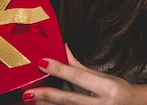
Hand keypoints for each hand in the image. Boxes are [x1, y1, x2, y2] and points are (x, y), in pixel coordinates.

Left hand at [22, 45, 146, 104]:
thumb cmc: (119, 91)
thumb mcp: (103, 77)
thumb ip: (80, 67)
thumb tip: (63, 48)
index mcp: (108, 88)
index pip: (79, 76)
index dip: (59, 69)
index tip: (41, 63)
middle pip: (69, 100)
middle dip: (47, 96)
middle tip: (27, 93)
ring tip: (31, 100)